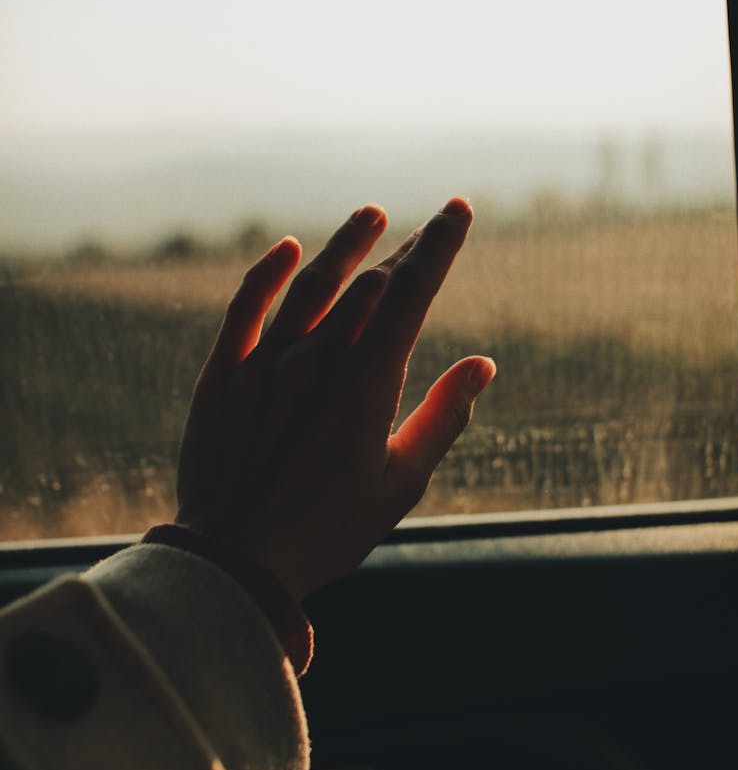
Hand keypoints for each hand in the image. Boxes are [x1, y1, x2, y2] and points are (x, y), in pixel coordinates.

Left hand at [175, 198, 494, 600]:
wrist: (236, 559)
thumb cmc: (327, 530)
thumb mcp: (400, 484)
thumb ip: (443, 419)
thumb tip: (482, 364)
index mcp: (368, 385)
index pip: (411, 294)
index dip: (438, 246)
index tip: (458, 210)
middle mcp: (317, 360)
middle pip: (368, 286)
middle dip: (403, 250)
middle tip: (426, 227)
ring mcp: (266, 363)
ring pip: (310, 285)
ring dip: (344, 246)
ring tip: (370, 215)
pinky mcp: (224, 375)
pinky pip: (244, 308)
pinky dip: (266, 273)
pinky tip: (287, 248)